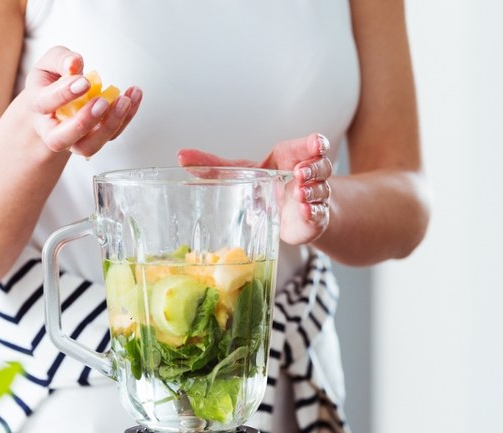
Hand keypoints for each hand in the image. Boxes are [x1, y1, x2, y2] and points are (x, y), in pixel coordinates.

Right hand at [24, 46, 142, 156]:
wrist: (56, 106)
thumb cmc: (51, 83)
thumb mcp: (50, 64)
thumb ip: (60, 60)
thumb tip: (74, 63)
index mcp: (37, 108)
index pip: (45, 104)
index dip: (64, 93)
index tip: (83, 81)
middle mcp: (53, 131)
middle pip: (63, 138)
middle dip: (84, 121)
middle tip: (103, 101)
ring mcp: (75, 140)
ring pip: (90, 145)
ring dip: (111, 124)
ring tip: (125, 100)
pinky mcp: (97, 139)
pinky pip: (112, 134)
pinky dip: (126, 116)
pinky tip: (134, 96)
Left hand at [177, 133, 332, 245]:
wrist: (287, 216)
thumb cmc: (266, 188)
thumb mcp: (241, 173)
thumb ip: (214, 166)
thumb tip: (181, 156)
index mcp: (290, 157)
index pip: (308, 146)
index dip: (314, 143)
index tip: (316, 144)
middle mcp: (307, 175)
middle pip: (320, 164)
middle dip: (313, 167)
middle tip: (299, 173)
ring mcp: (314, 197)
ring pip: (321, 189)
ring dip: (312, 190)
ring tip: (299, 193)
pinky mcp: (315, 218)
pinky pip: (319, 214)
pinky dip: (313, 212)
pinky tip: (305, 211)